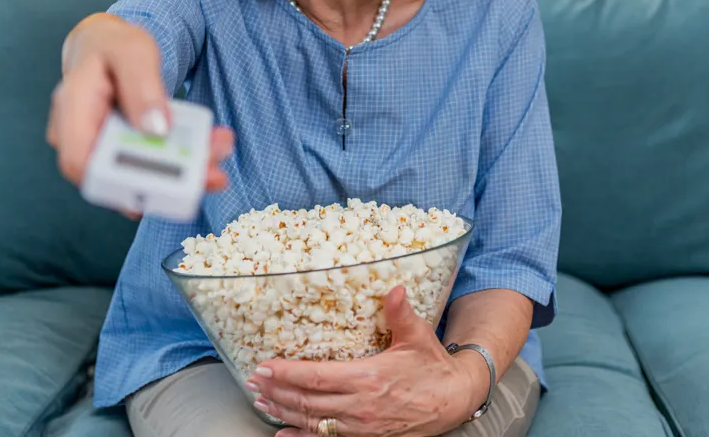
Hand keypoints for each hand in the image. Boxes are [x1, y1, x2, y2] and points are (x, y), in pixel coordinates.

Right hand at [46, 13, 230, 208]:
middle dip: (170, 180)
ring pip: (141, 175)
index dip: (114, 183)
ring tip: (220, 150)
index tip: (159, 186)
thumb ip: (141, 85)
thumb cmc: (113, 46)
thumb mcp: (131, 52)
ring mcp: (103, 148)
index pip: (79, 162)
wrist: (108, 46)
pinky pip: (153, 163)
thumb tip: (156, 128)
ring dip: (185, 171)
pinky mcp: (126, 150)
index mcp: (72, 110)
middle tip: (214, 173)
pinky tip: (213, 144)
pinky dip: (184, 159)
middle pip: (119, 176)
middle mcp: (82, 137)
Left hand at [248, 286, 487, 435]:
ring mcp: (361, 427)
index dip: (286, 373)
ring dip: (283, 412)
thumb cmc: (433, 366)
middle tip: (253, 382)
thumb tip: (393, 287)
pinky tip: (283, 436)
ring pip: (312, 422)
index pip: (316, 376)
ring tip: (261, 401)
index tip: (264, 366)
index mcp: (368, 378)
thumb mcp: (417, 336)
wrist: (454, 400)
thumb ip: (400, 312)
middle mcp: (359, 406)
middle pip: (306, 401)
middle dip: (276, 391)